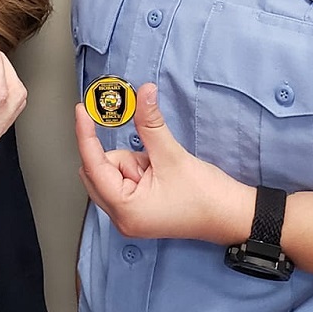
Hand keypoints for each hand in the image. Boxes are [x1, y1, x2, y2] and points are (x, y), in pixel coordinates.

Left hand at [74, 82, 253, 245]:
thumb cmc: (205, 196)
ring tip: (161, 172)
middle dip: (123, 157)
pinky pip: (124, 181)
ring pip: (112, 174)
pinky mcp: (138, 211)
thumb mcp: (172, 155)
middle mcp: (121, 218)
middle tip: (149, 157)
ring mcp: (129, 217)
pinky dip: (137, 170)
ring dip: (133, 164)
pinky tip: (159, 176)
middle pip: (98, 171)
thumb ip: (150, 123)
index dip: (86, 135)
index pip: (93, 165)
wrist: (230, 215)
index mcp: (125, 210)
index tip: (82, 110)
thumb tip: (143, 93)